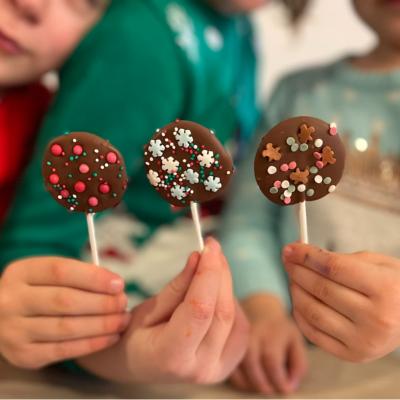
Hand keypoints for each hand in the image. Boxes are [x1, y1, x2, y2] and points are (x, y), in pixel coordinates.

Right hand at [0, 257, 129, 368]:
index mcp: (22, 272)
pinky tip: (110, 337)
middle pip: (65, 300)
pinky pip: (63, 350)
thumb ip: (77, 275)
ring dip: (102, 324)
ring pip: (66, 327)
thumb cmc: (38, 291)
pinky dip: (92, 343)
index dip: (94, 277)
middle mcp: (12, 300)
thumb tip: (113, 285)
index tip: (118, 283)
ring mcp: (14, 330)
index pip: (61, 271)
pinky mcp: (22, 355)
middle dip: (102, 303)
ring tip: (122, 320)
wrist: (3, 318)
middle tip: (122, 303)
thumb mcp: (47, 275)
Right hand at [78, 238, 249, 383]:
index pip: (199, 309)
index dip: (208, 273)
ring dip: (226, 286)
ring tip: (209, 270)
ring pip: (234, 317)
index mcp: (172, 356)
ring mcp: (217, 371)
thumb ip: (177, 286)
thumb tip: (200, 258)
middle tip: (212, 248)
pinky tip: (216, 294)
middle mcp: (199, 369)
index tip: (209, 246)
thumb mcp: (149, 308)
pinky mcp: (229, 365)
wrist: (141, 364)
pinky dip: (231, 303)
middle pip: (221, 311)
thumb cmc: (137, 335)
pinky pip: (240, 326)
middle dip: (220, 273)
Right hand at [230, 294, 307, 393]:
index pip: (272, 360)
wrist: (258, 308)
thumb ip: (299, 365)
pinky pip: (226, 365)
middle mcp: (251, 333)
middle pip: (252, 363)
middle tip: (270, 391)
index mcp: (271, 332)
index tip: (285, 389)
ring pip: (236, 366)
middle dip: (262, 384)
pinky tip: (247, 381)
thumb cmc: (279, 330)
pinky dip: (236, 379)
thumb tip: (289, 387)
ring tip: (258, 386)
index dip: (279, 380)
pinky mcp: (224, 343)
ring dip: (248, 384)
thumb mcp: (296, 342)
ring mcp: (235, 337)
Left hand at [283, 243, 399, 361]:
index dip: (306, 256)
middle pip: (321, 289)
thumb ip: (339, 259)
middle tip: (288, 260)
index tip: (290, 248)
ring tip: (293, 278)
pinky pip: (314, 334)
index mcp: (386, 289)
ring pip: (313, 311)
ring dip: (296, 291)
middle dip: (297, 271)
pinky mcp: (354, 356)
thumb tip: (299, 254)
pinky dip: (299, 314)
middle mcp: (377, 318)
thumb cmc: (393, 285)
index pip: (333, 268)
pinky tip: (299, 299)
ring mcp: (365, 341)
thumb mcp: (377, 263)